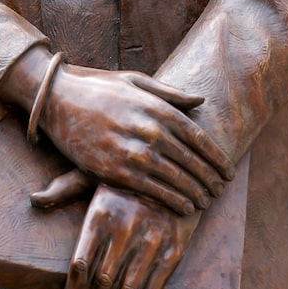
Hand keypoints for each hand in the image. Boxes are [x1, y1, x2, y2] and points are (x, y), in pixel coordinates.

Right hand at [40, 64, 233, 215]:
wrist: (59, 100)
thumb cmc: (100, 88)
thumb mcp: (136, 82)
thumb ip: (170, 94)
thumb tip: (201, 102)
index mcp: (157, 108)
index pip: (198, 138)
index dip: (217, 157)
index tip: (228, 170)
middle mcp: (149, 130)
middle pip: (191, 161)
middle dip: (211, 178)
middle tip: (222, 190)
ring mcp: (133, 152)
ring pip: (176, 179)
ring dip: (196, 192)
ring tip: (207, 201)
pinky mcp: (115, 171)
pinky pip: (152, 190)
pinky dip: (173, 200)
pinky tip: (185, 207)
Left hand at [65, 185, 198, 288]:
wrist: (176, 172)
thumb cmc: (127, 179)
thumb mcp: (94, 175)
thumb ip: (65, 189)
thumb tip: (34, 200)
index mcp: (101, 213)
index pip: (79, 265)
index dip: (73, 288)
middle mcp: (124, 229)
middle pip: (101, 283)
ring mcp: (151, 241)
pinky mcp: (173, 250)